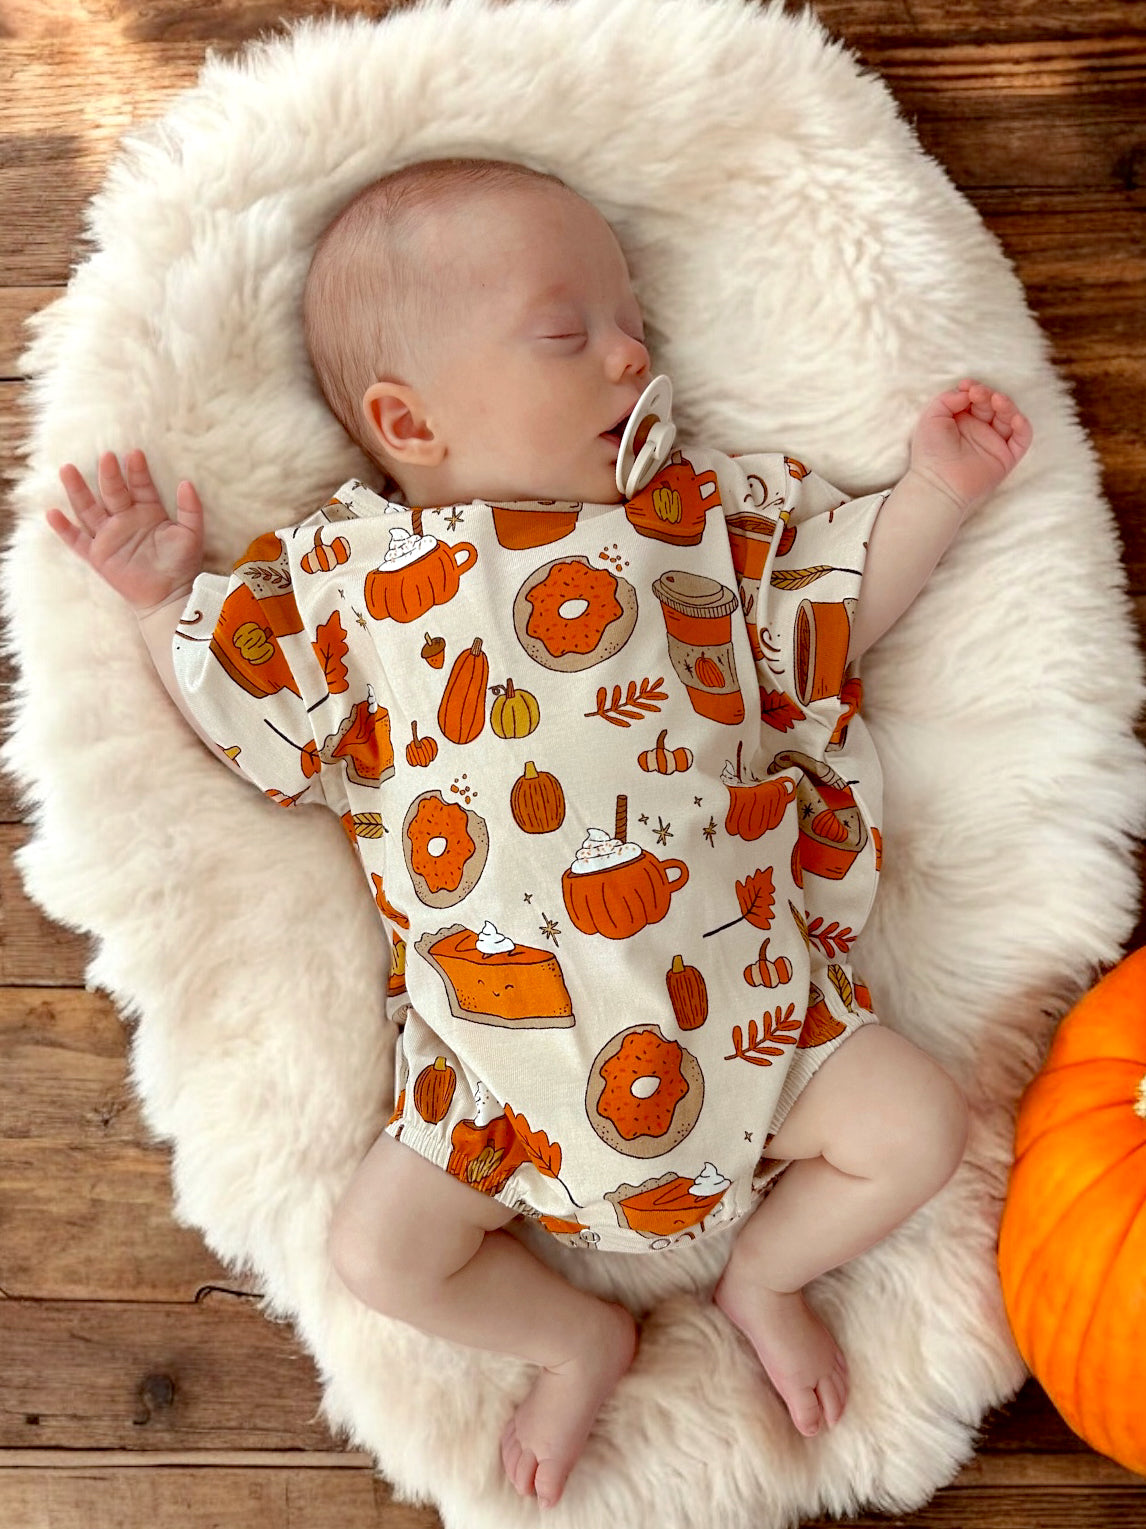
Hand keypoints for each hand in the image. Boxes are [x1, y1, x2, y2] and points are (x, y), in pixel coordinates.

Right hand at [45, 450, 203, 613]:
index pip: (140, 486)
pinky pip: (77, 540)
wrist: (170, 595)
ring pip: (89, 509)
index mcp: (148, 511)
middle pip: (112, 492)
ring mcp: (109, 536)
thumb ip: (191, 509)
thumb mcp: (191, 534)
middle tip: (106, 456)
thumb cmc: (182, 564)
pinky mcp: (98, 555)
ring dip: (78, 490)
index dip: (137, 471)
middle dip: (109, 475)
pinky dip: (64, 529)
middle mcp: (125, 519)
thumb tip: (187, 482)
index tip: (135, 453)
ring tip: (67, 470)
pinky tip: (52, 513)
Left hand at [907, 380, 1032, 513]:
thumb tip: (967, 391)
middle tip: (977, 394)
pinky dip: (1023, 427)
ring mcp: (993, 443)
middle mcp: (978, 430)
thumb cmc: (930, 453)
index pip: (975, 398)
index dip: (974, 389)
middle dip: (987, 395)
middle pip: (992, 405)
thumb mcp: (932, 417)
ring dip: (1006, 405)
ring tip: (996, 400)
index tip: (966, 386)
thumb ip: (947, 399)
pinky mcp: (1006, 458)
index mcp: (961, 421)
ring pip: (1008, 417)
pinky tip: (1015, 418)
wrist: (938, 483)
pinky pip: (1022, 439)